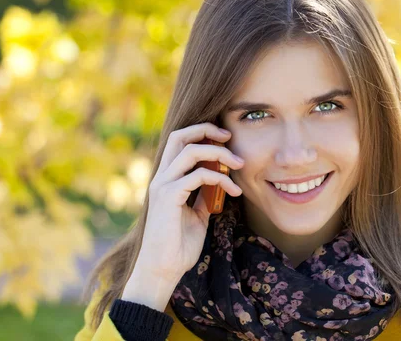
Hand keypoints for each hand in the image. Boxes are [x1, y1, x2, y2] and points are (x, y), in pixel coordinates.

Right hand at [134, 122, 243, 283]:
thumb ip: (203, 195)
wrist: (163, 269)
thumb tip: (219, 181)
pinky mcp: (168, 197)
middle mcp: (161, 177)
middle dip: (207, 130)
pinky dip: (220, 179)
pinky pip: (198, 175)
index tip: (225, 139)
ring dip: (220, 154)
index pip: (179, 141)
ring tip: (240, 165)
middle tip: (230, 137)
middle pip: (179, 136)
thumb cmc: (178, 244)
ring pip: (190, 151)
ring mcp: (163, 185)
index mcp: (166, 178)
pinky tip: (234, 192)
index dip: (201, 133)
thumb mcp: (196, 214)